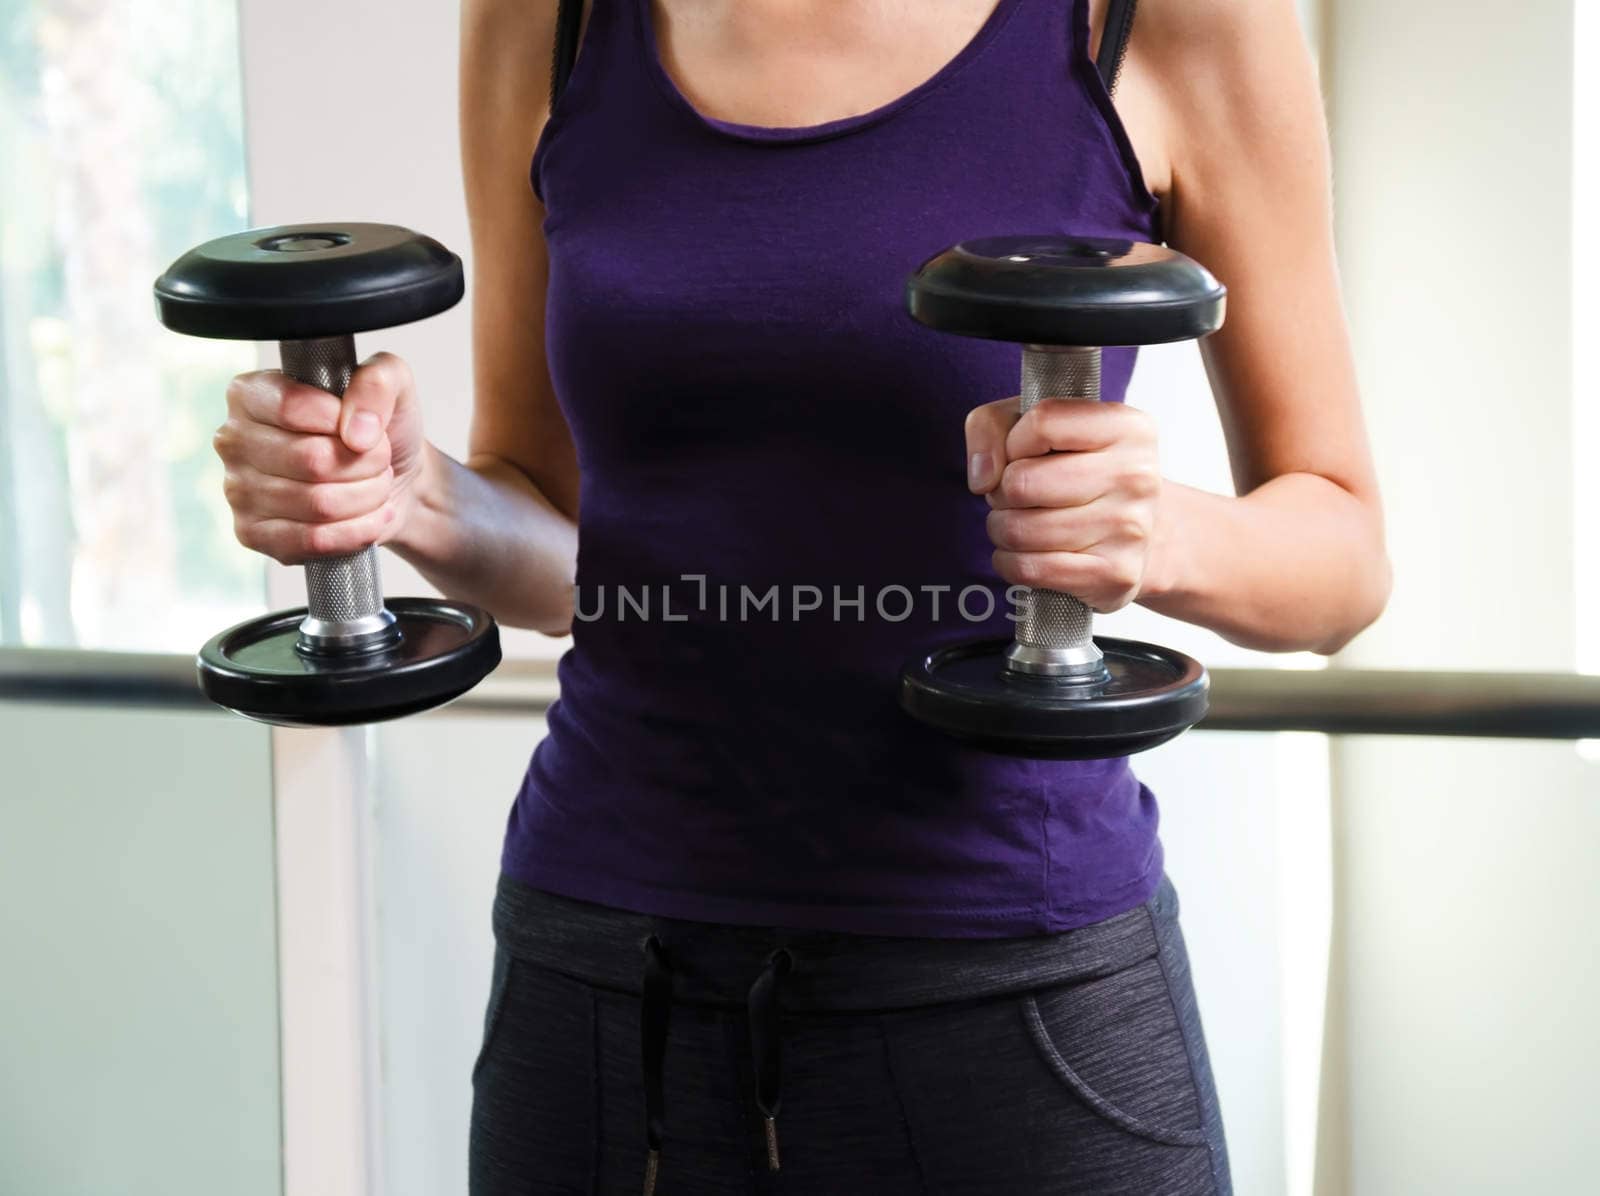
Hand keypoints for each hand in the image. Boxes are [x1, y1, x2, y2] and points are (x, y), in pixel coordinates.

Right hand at [214, 352, 425, 564]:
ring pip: (318, 504)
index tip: (362, 426)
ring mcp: (238, 491)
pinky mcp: (253, 534)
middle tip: (378, 461)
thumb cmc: (377, 428)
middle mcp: (234, 440)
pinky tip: (370, 517)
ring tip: (375, 486)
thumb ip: (378, 380)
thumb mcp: (391, 382)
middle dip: (366, 463)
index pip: (292, 407)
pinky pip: (313, 541)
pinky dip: (357, 531)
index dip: (341, 420)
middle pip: (311, 460)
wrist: (392, 479)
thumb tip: (357, 430)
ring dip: (367, 497)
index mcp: (250, 393)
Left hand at [965, 396, 1163, 613]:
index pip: (1042, 422)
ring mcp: (1129, 528)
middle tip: (1018, 495)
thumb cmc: (1077, 470)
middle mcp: (1136, 475)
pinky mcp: (1114, 574)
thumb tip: (983, 477)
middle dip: (1002, 491)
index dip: (1013, 442)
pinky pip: (1028, 569)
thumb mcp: (1036, 427)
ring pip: (1019, 530)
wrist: (1141, 532)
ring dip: (1003, 528)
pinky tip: (1026, 552)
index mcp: (1127, 427)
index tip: (1021, 454)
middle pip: (1021, 482)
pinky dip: (1010, 562)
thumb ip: (991, 426)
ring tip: (1023, 521)